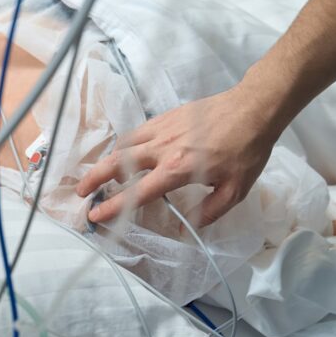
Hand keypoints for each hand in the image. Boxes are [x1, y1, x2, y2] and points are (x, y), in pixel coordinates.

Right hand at [76, 85, 279, 226]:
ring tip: (100, 174)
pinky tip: (126, 152)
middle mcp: (162, 149)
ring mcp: (161, 129)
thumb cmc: (247, 150)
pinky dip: (125, 144)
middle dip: (94, 178)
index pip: (136, 193)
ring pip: (123, 145)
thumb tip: (184, 227)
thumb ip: (208, 212)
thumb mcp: (234, 190)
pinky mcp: (165, 117)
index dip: (113, 207)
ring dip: (107, 161)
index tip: (95, 215)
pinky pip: (136, 132)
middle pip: (117, 164)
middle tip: (82, 193)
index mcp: (177, 170)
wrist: (253, 109)